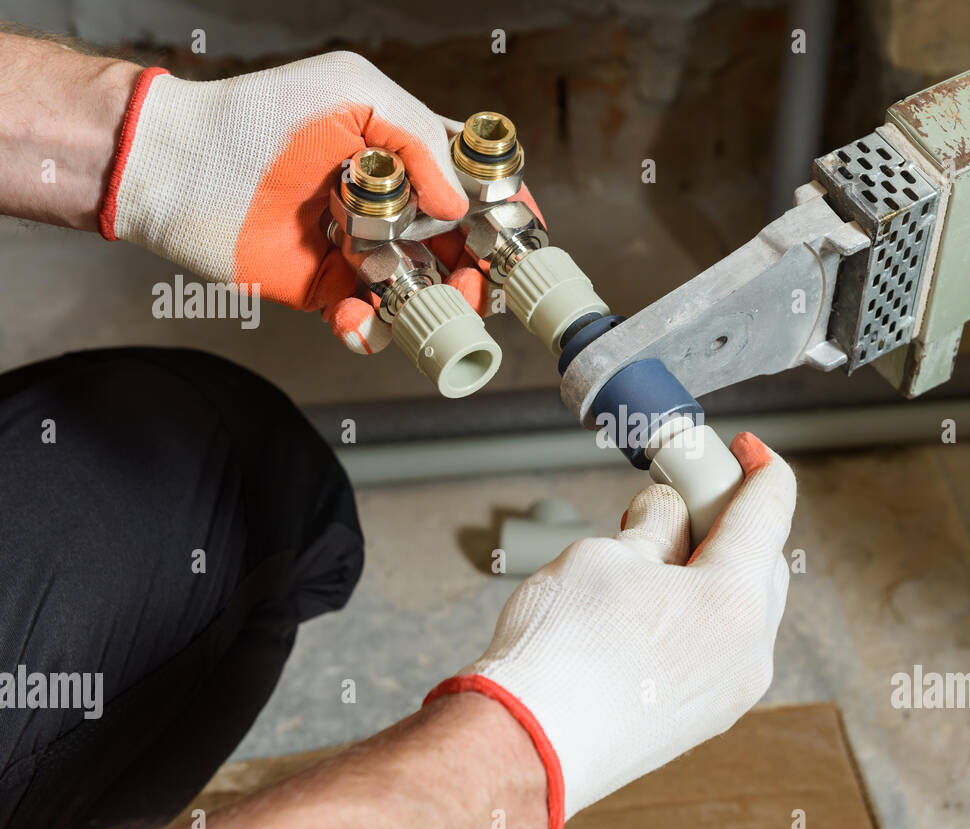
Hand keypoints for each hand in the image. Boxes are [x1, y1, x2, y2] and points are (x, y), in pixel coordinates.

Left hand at [99, 52, 538, 353]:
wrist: (179, 167)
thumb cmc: (259, 116)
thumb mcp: (354, 94)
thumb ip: (420, 139)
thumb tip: (458, 206)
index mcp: (406, 155)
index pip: (476, 185)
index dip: (508, 210)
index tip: (527, 235)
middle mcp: (392, 206)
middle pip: (465, 249)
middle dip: (483, 270)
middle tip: (478, 282)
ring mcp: (363, 251)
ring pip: (427, 293)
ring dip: (439, 306)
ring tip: (428, 301)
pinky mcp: (328, 292)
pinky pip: (370, 324)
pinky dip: (372, 330)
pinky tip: (354, 315)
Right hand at [429, 432, 795, 828]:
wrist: (526, 746)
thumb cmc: (559, 652)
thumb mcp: (607, 555)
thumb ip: (654, 525)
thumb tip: (669, 513)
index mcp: (734, 601)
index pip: (770, 511)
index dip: (758, 466)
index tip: (746, 449)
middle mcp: (749, 651)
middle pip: (762, 562)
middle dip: (731, 522)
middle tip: (684, 498)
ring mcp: (731, 692)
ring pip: (742, 609)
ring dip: (712, 572)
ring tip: (652, 556)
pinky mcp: (704, 717)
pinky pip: (721, 648)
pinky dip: (700, 615)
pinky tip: (652, 606)